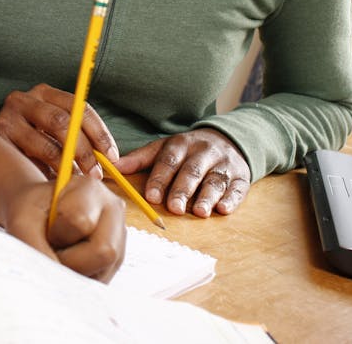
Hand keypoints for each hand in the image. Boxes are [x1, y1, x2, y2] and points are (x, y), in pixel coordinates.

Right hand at [0, 84, 118, 178]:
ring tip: (75, 181)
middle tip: (95, 174)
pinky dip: (45, 174)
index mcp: (44, 93)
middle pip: (62, 122)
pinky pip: (28, 161)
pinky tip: (52, 182)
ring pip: (46, 144)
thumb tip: (107, 161)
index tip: (112, 157)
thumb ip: (75, 139)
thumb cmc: (31, 144)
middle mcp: (24, 99)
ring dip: (66, 167)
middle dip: (84, 151)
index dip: (99, 133)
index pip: (79, 107)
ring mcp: (7, 118)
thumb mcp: (53, 133)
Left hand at [2, 175, 125, 281]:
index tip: (48, 226)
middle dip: (70, 260)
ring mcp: (119, 238)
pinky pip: (99, 283)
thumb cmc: (30, 213)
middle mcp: (113, 211)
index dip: (57, 233)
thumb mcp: (22, 223)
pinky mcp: (116, 262)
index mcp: (91, 189)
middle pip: (104, 251)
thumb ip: (33, 248)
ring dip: (73, 273)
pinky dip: (77, 280)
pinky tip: (68, 263)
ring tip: (60, 255)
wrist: (37, 213)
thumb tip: (51, 282)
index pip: (80, 221)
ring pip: (104, 272)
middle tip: (53, 249)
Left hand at [115, 128, 250, 217]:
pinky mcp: (242, 176)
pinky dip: (232, 199)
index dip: (160, 179)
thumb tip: (110, 166)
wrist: (227, 139)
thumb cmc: (187, 151)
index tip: (152, 196)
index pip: (168, 161)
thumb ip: (139, 159)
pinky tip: (224, 209)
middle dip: (183, 190)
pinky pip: (238, 187)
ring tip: (200, 212)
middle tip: (175, 208)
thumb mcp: (164, 148)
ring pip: (215, 180)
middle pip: (192, 171)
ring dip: (207, 196)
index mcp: (181, 145)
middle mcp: (203, 152)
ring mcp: (224, 163)